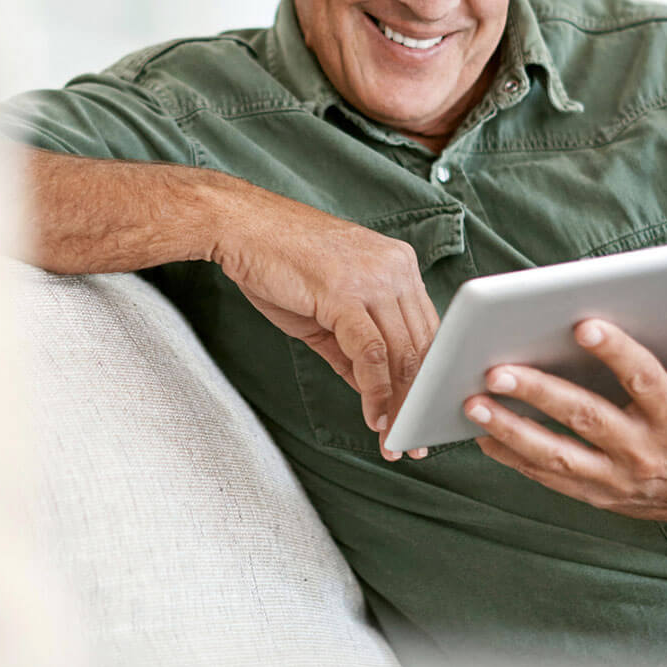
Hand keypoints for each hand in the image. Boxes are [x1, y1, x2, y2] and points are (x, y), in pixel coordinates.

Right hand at [212, 190, 438, 460]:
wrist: (238, 226)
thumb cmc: (276, 262)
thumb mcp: (325, 309)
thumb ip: (352, 348)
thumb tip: (373, 391)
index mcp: (397, 266)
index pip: (427, 329)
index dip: (429, 376)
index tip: (423, 412)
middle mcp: (395, 268)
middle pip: (422, 345)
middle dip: (419, 399)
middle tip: (414, 440)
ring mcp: (373, 279)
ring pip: (402, 353)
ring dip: (400, 404)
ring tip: (394, 439)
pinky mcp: (345, 293)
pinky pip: (371, 353)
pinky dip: (376, 392)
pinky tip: (374, 418)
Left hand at [464, 298, 666, 524]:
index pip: (644, 382)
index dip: (616, 353)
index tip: (583, 324)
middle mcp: (646, 453)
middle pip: (586, 419)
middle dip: (538, 393)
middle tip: (496, 368)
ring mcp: (619, 479)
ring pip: (557, 455)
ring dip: (511, 429)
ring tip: (472, 403)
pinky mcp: (600, 495)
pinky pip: (550, 478)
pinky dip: (514, 458)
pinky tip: (482, 434)